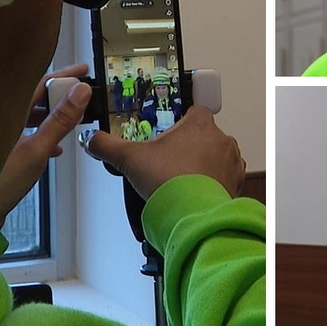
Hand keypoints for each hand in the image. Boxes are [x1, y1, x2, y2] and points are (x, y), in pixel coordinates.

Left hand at [0, 63, 91, 227]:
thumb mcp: (37, 149)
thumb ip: (60, 120)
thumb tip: (82, 91)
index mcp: (4, 110)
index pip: (38, 82)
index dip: (62, 75)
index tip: (82, 71)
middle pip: (33, 97)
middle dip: (59, 94)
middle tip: (82, 93)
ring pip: (30, 116)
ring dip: (52, 116)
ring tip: (74, 118)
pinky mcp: (2, 152)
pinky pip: (26, 135)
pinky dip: (42, 135)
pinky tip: (55, 147)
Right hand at [82, 106, 244, 199]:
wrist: (192, 217)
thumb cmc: (170, 183)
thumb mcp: (129, 159)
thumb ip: (107, 145)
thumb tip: (92, 140)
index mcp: (199, 124)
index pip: (193, 109)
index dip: (179, 119)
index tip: (168, 129)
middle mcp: (220, 139)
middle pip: (202, 134)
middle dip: (187, 146)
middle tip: (167, 158)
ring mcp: (230, 162)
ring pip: (215, 155)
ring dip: (201, 164)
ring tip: (179, 177)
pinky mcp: (234, 183)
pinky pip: (223, 177)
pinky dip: (210, 182)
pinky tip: (193, 191)